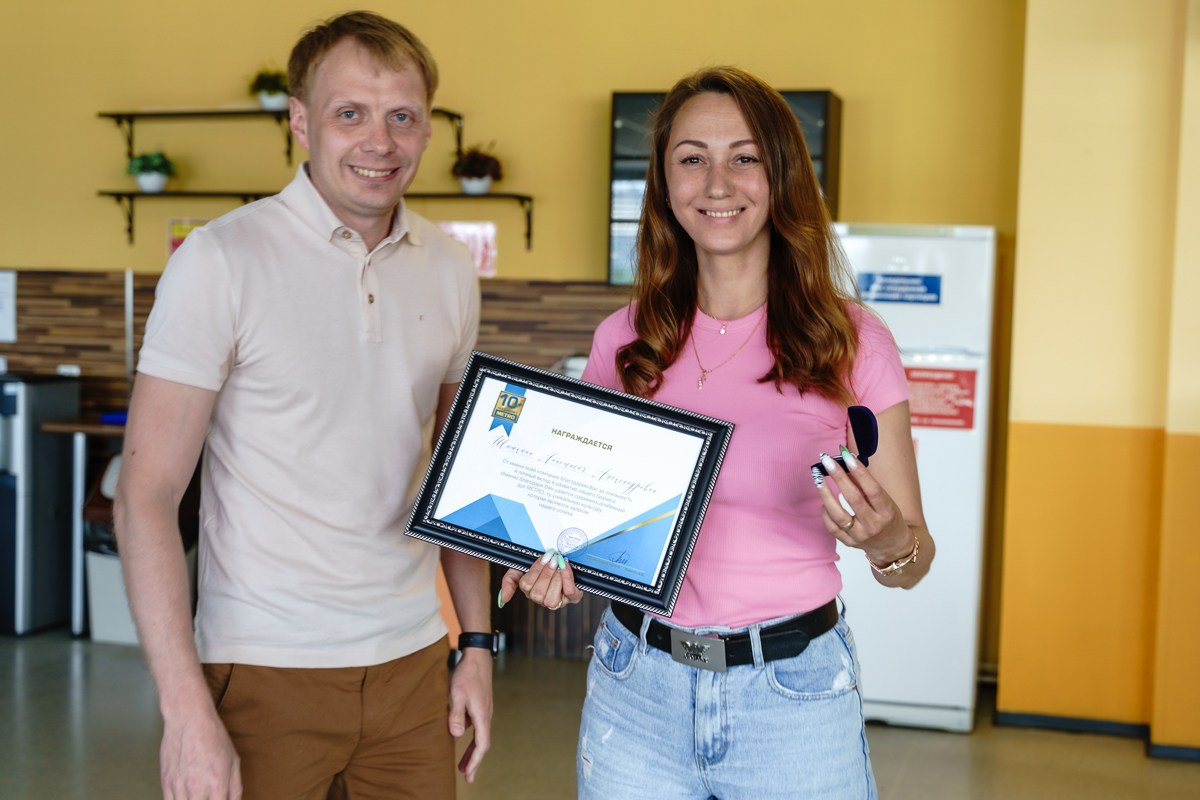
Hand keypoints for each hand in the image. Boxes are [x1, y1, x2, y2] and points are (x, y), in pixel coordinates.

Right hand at [159, 705, 241, 798]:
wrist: (188, 720)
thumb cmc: (213, 737)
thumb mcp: (234, 760)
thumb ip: (235, 787)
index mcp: (217, 784)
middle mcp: (197, 789)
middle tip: (209, 797)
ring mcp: (179, 787)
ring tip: (199, 795)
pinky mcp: (166, 783)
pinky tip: (186, 796)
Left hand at [448, 648, 492, 782]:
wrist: (478, 656)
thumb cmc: (467, 674)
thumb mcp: (457, 694)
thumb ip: (456, 714)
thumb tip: (456, 736)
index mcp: (482, 716)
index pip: (482, 745)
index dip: (475, 761)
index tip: (469, 774)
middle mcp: (486, 715)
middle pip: (482, 744)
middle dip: (474, 761)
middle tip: (468, 778)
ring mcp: (484, 710)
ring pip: (480, 736)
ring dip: (472, 751)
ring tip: (462, 765)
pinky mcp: (480, 705)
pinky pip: (476, 727)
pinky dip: (470, 738)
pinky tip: (458, 737)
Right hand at [498, 550, 584, 610]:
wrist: (562, 558)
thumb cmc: (541, 564)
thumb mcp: (521, 567)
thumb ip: (509, 581)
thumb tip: (502, 600)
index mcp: (529, 591)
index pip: (526, 585)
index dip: (535, 570)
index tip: (543, 557)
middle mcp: (542, 599)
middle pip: (537, 593)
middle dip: (546, 573)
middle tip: (552, 559)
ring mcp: (557, 601)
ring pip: (551, 599)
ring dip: (556, 578)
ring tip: (559, 564)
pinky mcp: (573, 598)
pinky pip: (570, 593)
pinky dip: (568, 579)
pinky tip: (566, 567)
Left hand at [813, 447, 913, 564]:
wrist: (892, 546)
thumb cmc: (888, 518)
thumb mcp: (885, 500)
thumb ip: (866, 486)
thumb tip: (846, 463)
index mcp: (887, 512)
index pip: (872, 490)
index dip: (859, 472)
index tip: (846, 456)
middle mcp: (873, 525)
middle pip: (853, 499)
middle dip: (838, 477)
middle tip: (827, 461)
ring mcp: (860, 536)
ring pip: (838, 515)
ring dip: (826, 494)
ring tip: (818, 479)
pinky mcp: (849, 543)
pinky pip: (832, 527)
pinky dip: (825, 512)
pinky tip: (823, 501)